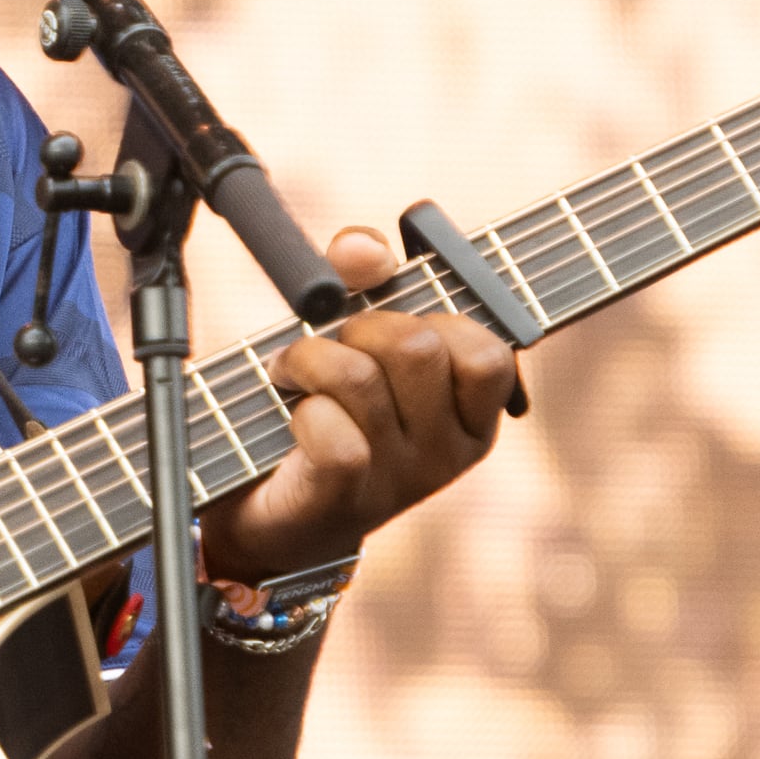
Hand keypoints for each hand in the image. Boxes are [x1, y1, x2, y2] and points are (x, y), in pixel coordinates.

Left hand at [197, 226, 519, 589]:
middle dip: (359, 325)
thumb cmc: (326, 410)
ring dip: (309, 358)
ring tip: (292, 372)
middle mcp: (448, 453)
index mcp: (471, 415)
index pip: (487, 351)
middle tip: (330, 345)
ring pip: (360, 378)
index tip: (391, 319)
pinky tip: (294, 417)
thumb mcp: (354, 337)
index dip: (431, 313)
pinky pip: (333, 432)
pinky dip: (300, 408)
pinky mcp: (346, 499)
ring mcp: (401, 481)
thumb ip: (365, 278)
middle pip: (417, 347)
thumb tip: (364, 248)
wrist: (271, 510)